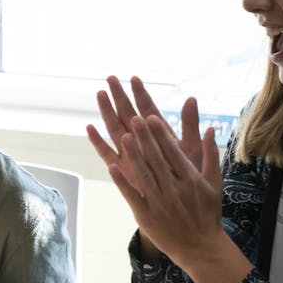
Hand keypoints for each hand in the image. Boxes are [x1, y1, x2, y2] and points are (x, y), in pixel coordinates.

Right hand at [86, 75, 206, 194]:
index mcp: (159, 136)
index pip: (148, 109)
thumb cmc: (188, 177)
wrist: (180, 205)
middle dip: (120, 96)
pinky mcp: (123, 170)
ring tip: (100, 95)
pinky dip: (99, 142)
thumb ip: (190, 124)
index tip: (134, 77)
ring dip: (107, 112)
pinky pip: (108, 154)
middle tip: (110, 78)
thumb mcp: (192, 149)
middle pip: (128, 115)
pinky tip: (90, 128)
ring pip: (116, 129)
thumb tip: (192, 98)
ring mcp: (131, 155)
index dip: (141, 94)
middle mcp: (142, 143)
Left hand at [110, 112, 225, 264]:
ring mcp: (159, 202)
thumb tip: (210, 129)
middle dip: (145, 138)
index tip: (150, 117)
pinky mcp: (146, 215)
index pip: (173, 152)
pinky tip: (111, 167)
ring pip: (144, 174)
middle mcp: (174, 189)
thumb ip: (211, 155)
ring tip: (124, 136)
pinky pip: (132, 196)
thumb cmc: (207, 213)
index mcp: (190, 179)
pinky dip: (121, 182)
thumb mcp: (215, 183)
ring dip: (133, 155)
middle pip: (156, 159)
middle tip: (133, 118)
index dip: (160, 134)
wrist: (200, 247)